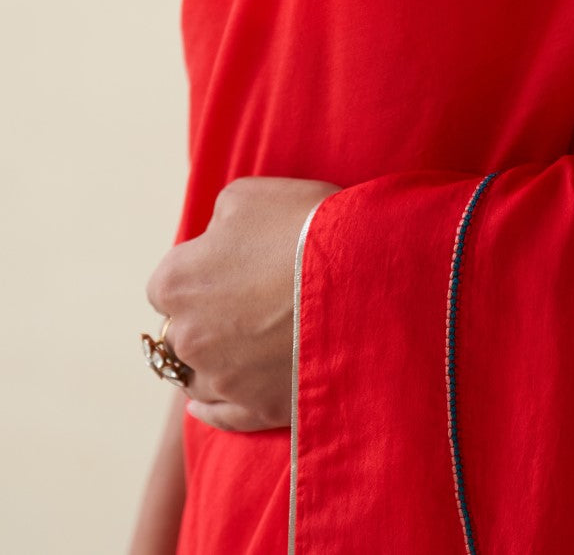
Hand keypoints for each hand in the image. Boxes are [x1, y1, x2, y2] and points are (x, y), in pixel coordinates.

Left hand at [146, 176, 340, 432]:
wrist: (364, 276)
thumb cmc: (304, 226)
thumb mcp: (247, 197)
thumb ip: (215, 223)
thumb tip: (213, 244)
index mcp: (177, 282)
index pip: (167, 283)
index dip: (199, 272)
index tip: (231, 266)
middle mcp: (187, 336)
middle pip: (179, 331)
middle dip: (204, 317)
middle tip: (248, 301)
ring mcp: (221, 379)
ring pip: (194, 376)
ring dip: (210, 361)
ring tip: (241, 346)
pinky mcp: (256, 409)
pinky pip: (220, 416)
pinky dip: (212, 408)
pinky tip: (203, 404)